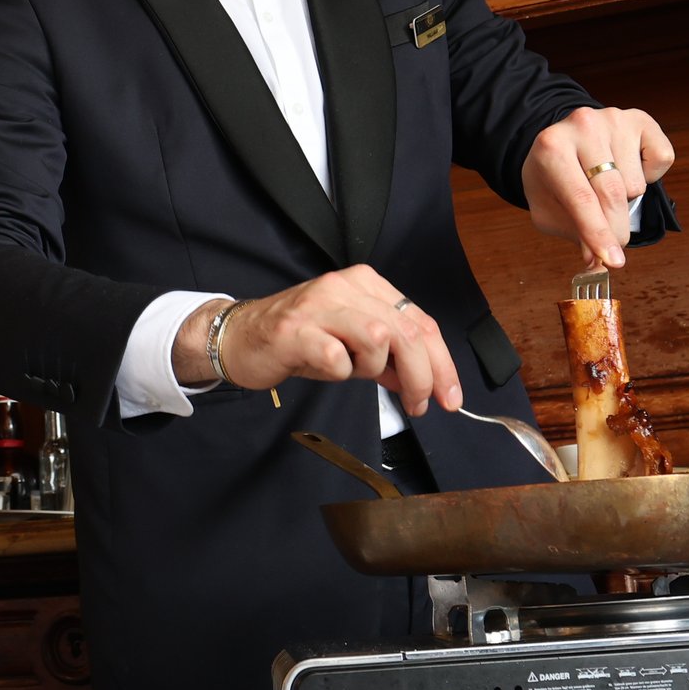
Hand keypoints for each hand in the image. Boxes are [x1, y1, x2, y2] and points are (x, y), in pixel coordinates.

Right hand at [173, 267, 462, 414]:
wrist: (239, 335)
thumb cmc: (299, 339)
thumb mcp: (352, 344)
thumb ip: (389, 357)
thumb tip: (424, 381)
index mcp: (365, 284)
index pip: (420, 322)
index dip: (442, 364)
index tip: (449, 398)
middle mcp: (345, 287)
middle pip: (407, 332)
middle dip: (423, 377)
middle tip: (420, 405)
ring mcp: (319, 306)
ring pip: (379, 339)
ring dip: (375, 369)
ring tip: (353, 373)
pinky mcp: (295, 330)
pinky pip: (337, 358)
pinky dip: (340, 372)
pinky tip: (325, 369)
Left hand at [523, 106, 674, 270]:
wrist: (562, 142)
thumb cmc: (554, 179)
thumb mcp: (549, 210)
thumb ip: (574, 235)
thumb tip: (599, 262)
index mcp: (551, 147)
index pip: (581, 199)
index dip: (599, 234)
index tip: (613, 261)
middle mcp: (582, 124)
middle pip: (613, 194)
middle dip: (616, 230)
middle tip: (614, 247)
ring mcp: (613, 118)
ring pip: (636, 184)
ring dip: (626, 198)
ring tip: (605, 186)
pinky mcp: (640, 118)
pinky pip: (661, 160)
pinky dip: (650, 174)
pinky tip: (627, 168)